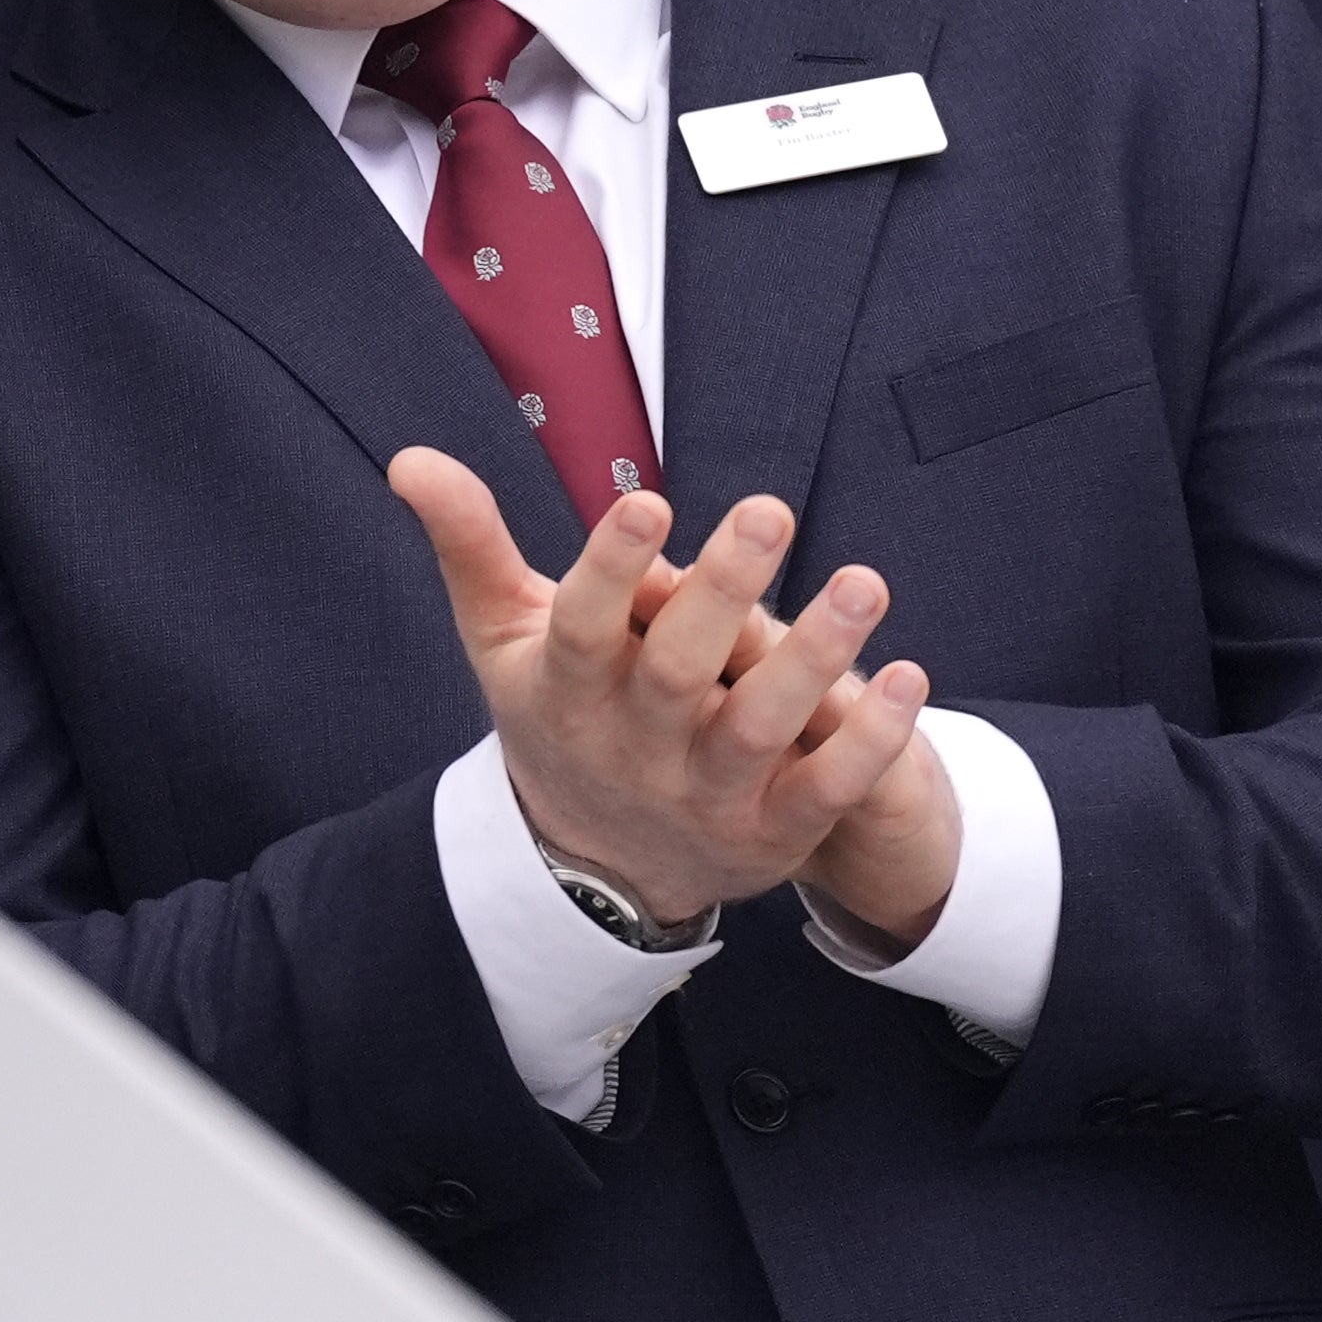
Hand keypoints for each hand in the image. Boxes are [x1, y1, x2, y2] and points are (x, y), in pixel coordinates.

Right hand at [393, 451, 944, 936]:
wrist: (595, 864)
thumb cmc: (555, 713)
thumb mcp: (502, 634)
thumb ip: (469, 543)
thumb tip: (410, 457)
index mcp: (568, 685)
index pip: (583, 625)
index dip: (611, 569)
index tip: (646, 504)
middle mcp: (635, 741)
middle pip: (676, 670)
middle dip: (724, 591)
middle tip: (770, 507)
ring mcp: (705, 791)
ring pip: (760, 727)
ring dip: (815, 658)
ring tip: (865, 583)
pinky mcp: (770, 829)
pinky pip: (825, 789)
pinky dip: (869, 741)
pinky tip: (911, 677)